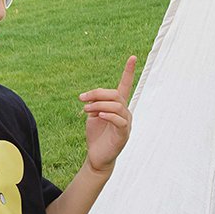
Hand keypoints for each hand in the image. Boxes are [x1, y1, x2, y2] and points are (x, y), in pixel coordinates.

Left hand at [78, 55, 136, 173]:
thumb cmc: (96, 135)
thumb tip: (91, 99)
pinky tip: (98, 115)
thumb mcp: (93, 116)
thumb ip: (94, 104)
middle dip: (97, 93)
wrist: (97, 156)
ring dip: (99, 105)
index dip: (129, 72)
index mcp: (117, 106)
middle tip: (82, 98)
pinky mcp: (123, 134)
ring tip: (86, 110)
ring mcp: (126, 123)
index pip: (125, 86)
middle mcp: (124, 112)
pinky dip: (108, 115)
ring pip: (117, 106)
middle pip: (115, 94)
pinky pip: (119, 121)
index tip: (132, 57)